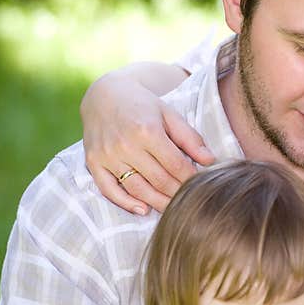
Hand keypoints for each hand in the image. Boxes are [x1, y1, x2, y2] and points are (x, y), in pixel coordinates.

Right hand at [80, 63, 215, 213]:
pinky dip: (126, 203)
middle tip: (191, 201)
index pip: (176, 165)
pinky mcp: (93, 163)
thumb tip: (210, 161)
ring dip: (157, 202)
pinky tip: (143, 209)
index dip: (191, 179)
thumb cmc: (142, 105)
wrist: (104, 95)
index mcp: (147, 131)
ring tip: (172, 209)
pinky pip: (109, 190)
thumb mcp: (169, 114)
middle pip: (159, 180)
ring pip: (137, 189)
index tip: (202, 187)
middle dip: (177, 193)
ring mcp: (108, 156)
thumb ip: (190, 138)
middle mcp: (126, 145)